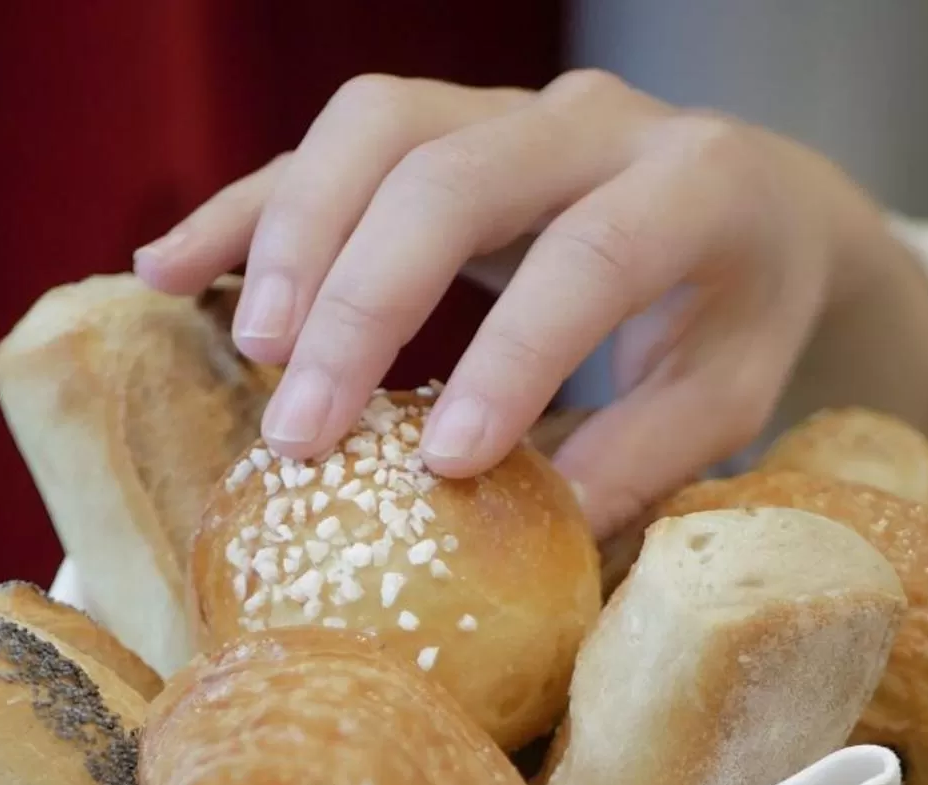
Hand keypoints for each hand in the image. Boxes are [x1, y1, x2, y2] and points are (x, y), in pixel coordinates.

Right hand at [133, 71, 888, 540]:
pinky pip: (323, 147)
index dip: (510, 356)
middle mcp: (591, 123)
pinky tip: (170, 269)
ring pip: (374, 128)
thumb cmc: (740, 314)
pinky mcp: (439, 121)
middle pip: (450, 176)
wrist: (756, 205)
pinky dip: (246, 207)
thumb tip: (532, 533)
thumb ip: (641, 456)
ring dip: (295, 237)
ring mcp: (504, 107)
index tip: (445, 460)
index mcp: (694, 186)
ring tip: (252, 350)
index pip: (588, 255)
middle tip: (302, 429)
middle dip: (362, 303)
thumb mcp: (726, 396)